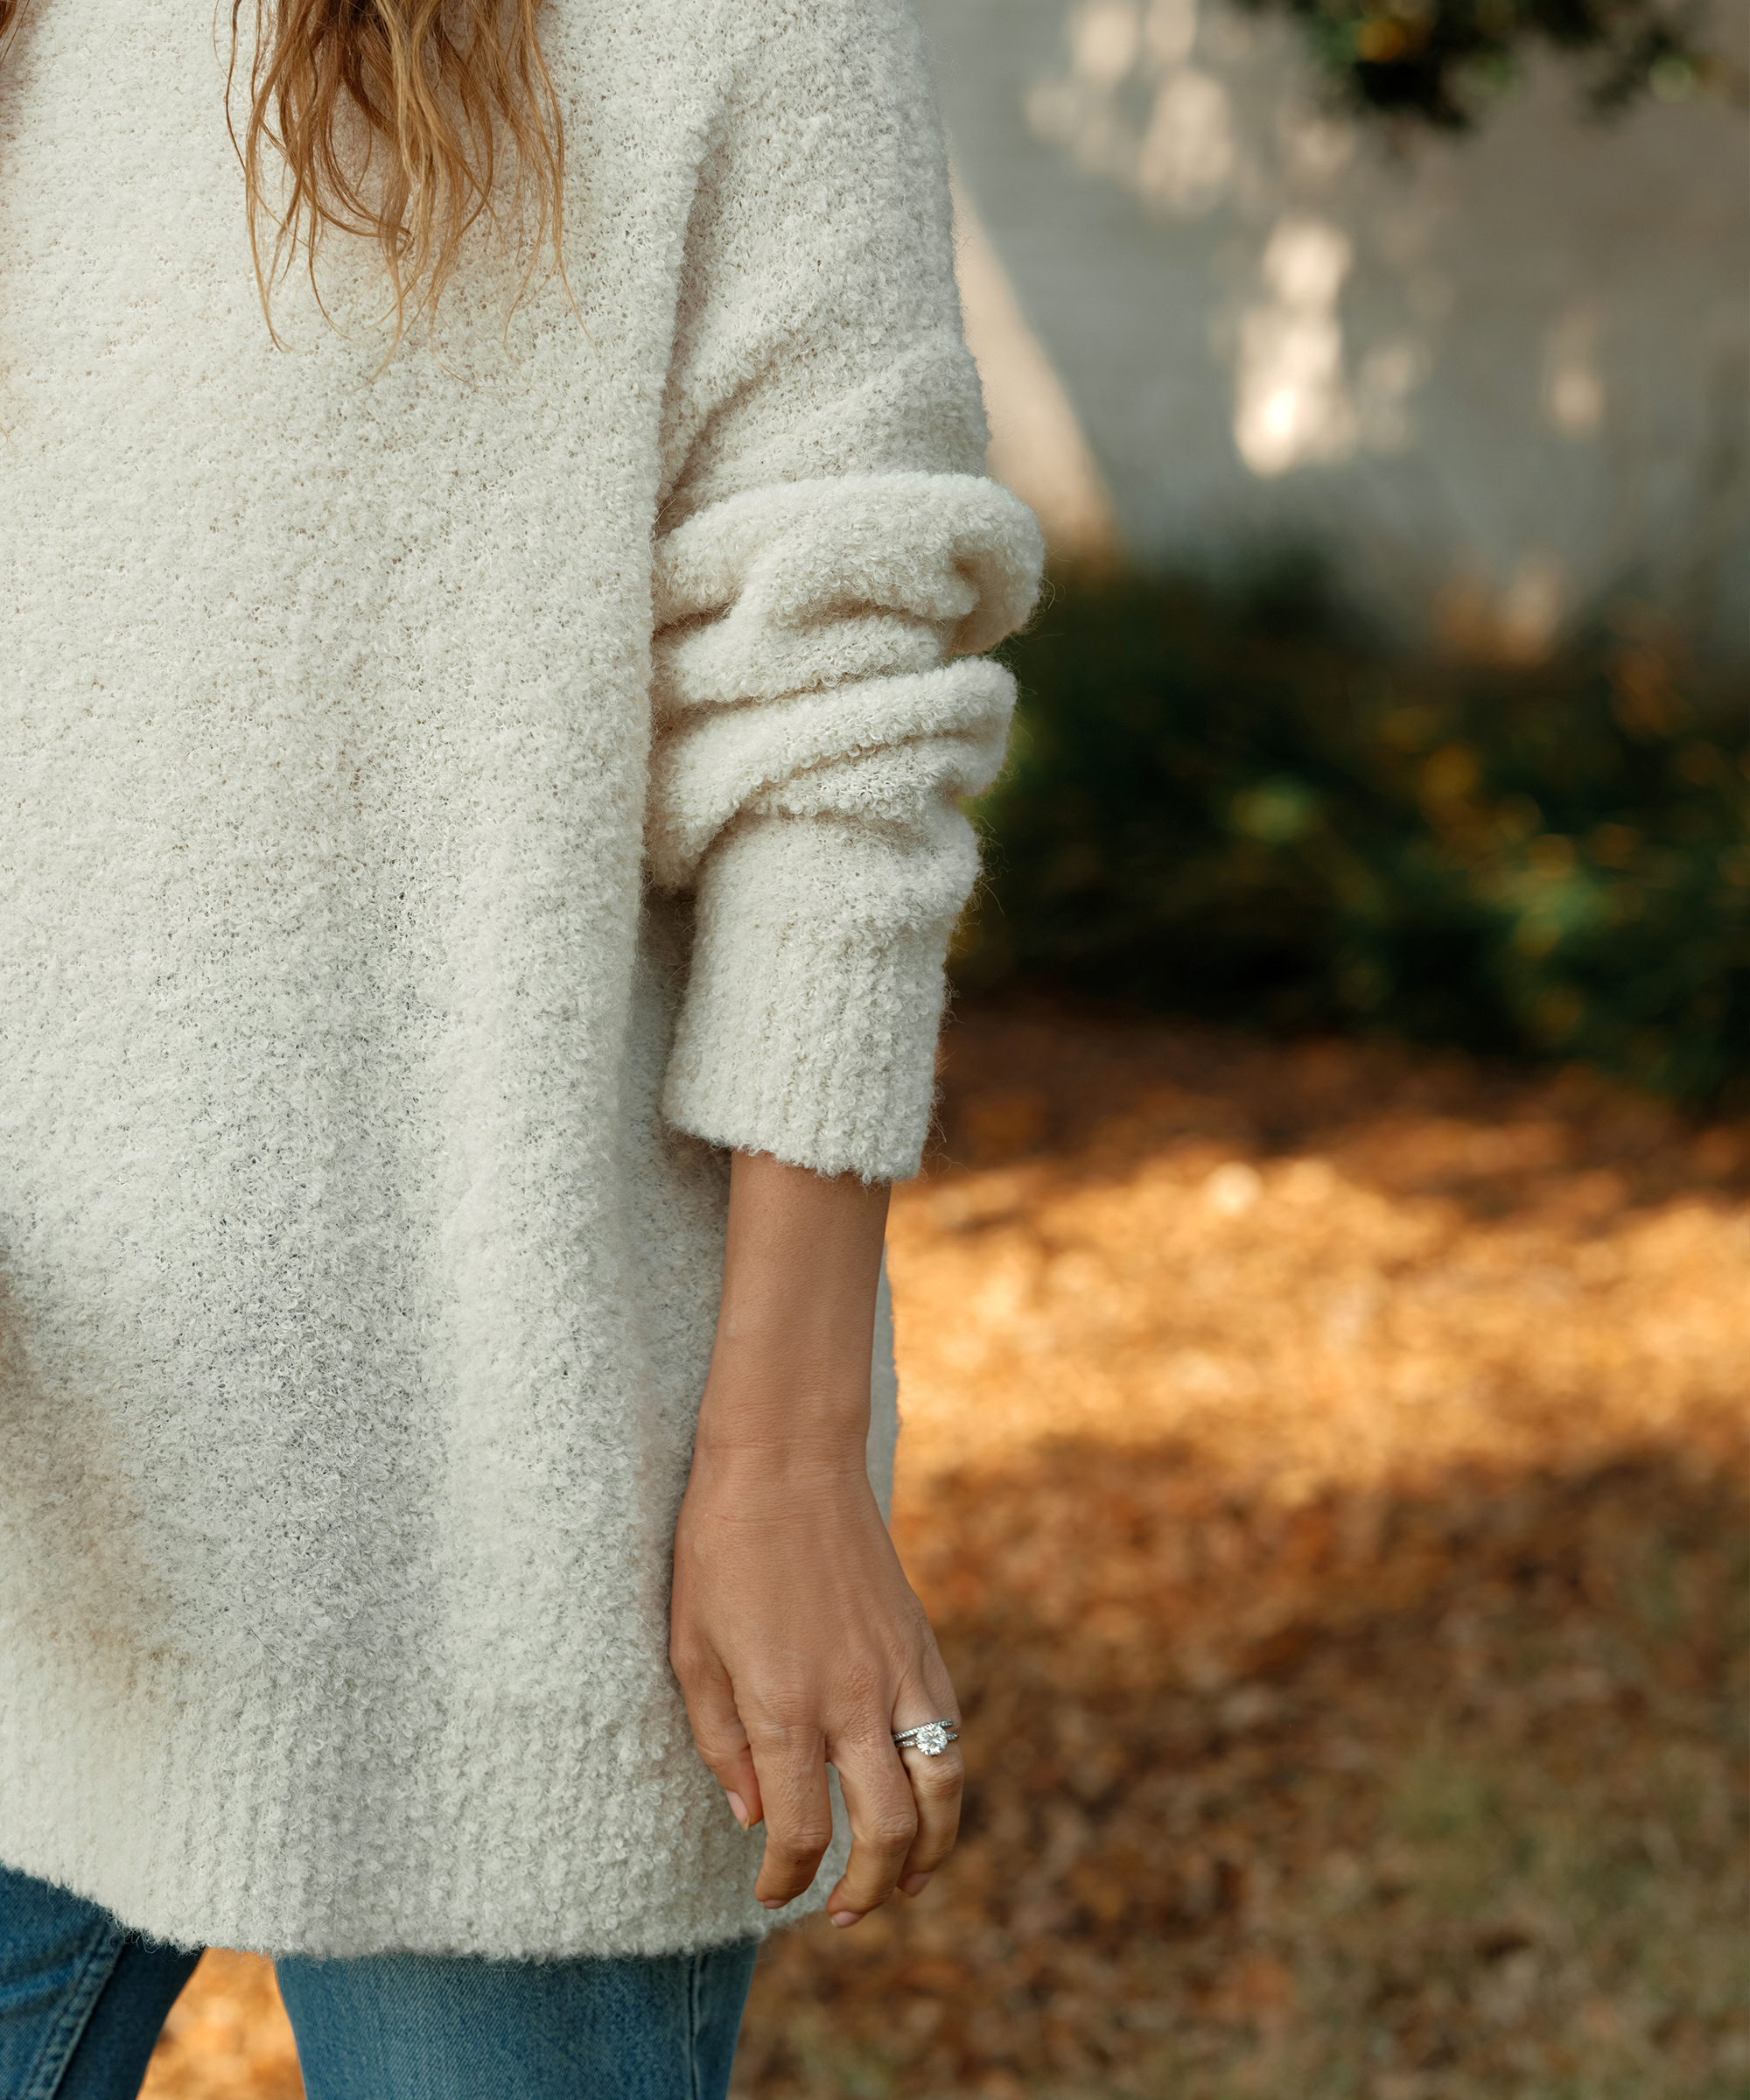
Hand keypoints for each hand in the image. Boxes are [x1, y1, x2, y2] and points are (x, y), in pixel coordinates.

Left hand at [668, 1152, 964, 1927]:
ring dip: (930, 1852)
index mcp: (785, 1706)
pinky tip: (921, 1798)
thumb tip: (755, 1815)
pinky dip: (946, 1784)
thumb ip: (721, 1740)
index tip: (772, 1896)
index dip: (788, 1882)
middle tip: (840, 1911)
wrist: (787, 1456)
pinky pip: (950, 1733)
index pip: (803, 1832)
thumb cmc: (721, 1544)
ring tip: (905, 1880)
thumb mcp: (691, 1646)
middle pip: (889, 1833)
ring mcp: (898, 1671)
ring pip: (942, 1791)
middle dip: (870, 1891)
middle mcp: (853, 1700)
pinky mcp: (922, 1643)